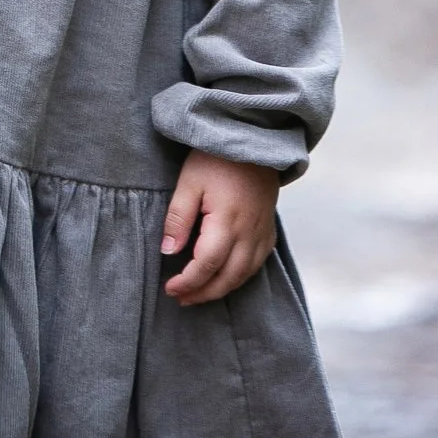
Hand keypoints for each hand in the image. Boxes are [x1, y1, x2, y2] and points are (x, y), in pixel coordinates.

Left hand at [161, 151, 279, 304]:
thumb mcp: (189, 181)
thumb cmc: (216, 158)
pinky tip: (227, 277)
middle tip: (181, 298)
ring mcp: (262, 232)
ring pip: (245, 274)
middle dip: (204, 293)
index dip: (188, 282)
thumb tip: (168, 252)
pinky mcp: (269, 228)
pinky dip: (241, 276)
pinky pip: (258, 262)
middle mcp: (249, 232)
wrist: (255, 139)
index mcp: (227, 222)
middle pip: (228, 277)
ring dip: (222, 289)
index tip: (169, 288)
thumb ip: (178, 218)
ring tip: (199, 294)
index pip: (206, 265)